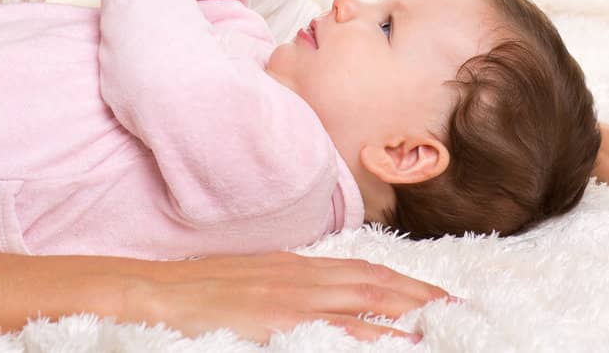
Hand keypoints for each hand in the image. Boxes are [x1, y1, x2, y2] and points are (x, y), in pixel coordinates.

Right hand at [103, 251, 457, 343]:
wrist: (152, 292)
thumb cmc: (196, 294)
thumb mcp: (251, 281)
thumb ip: (289, 287)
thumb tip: (319, 300)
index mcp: (296, 265)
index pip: (363, 269)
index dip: (403, 281)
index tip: (434, 295)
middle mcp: (301, 275)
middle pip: (376, 282)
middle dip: (420, 295)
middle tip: (457, 309)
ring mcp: (293, 298)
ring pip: (366, 300)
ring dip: (409, 311)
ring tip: (444, 324)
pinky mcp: (282, 322)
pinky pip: (338, 328)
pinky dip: (373, 334)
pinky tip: (399, 342)